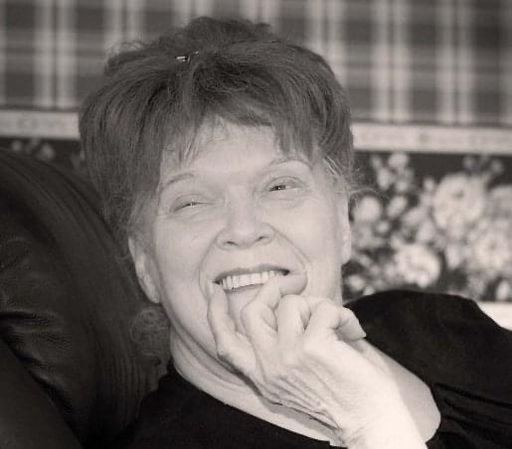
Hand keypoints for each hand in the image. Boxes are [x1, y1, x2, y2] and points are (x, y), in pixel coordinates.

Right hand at [206, 274, 425, 447]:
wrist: (373, 423)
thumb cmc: (344, 394)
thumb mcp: (300, 375)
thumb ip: (283, 345)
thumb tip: (285, 303)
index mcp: (262, 377)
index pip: (225, 345)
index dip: (215, 314)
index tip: (214, 291)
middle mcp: (268, 368)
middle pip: (252, 311)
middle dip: (274, 288)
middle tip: (297, 282)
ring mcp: (287, 357)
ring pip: (291, 304)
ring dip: (320, 306)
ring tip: (340, 327)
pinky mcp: (311, 347)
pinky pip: (323, 309)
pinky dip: (343, 314)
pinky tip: (354, 332)